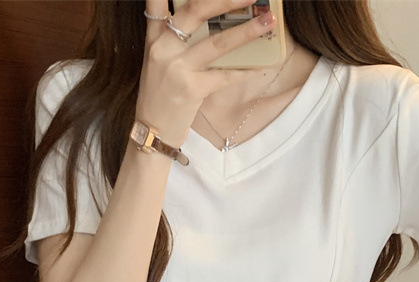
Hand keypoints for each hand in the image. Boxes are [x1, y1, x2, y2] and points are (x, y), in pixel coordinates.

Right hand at [139, 0, 276, 145]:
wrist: (151, 132)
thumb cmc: (159, 95)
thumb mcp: (157, 60)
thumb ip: (172, 36)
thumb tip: (207, 20)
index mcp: (154, 37)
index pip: (156, 2)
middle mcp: (163, 48)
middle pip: (195, 11)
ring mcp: (177, 69)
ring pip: (216, 43)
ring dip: (246, 31)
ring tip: (267, 21)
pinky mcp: (191, 90)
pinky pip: (224, 76)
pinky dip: (244, 71)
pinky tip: (261, 65)